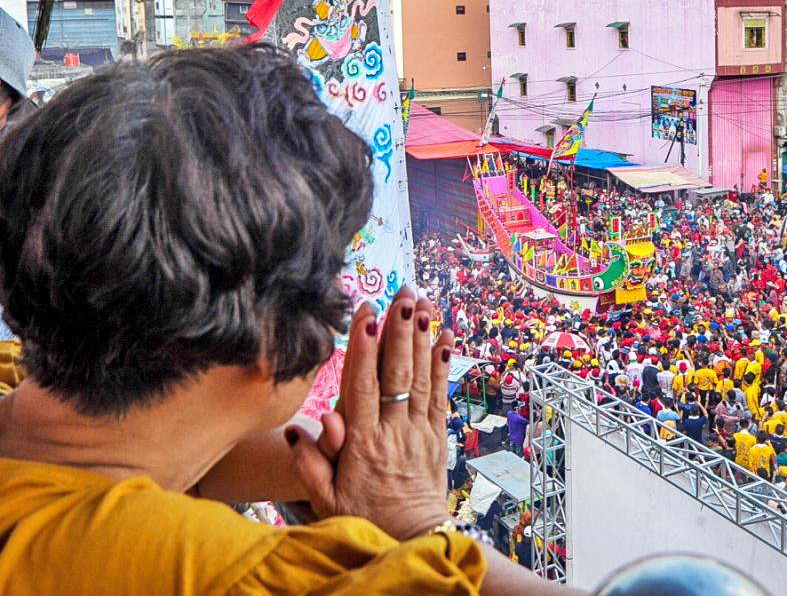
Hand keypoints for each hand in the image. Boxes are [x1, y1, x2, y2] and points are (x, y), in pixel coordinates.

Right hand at [287, 285, 454, 539]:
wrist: (412, 537)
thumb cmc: (364, 516)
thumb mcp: (325, 500)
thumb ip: (309, 464)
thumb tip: (299, 427)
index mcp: (362, 444)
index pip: (362, 387)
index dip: (364, 349)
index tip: (366, 316)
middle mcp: (394, 431)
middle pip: (397, 373)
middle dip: (399, 331)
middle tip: (402, 294)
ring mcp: (419, 431)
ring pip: (422, 377)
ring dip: (422, 337)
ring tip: (423, 303)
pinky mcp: (437, 434)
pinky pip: (440, 393)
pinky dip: (443, 363)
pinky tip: (444, 336)